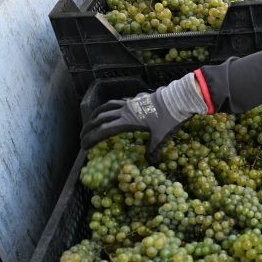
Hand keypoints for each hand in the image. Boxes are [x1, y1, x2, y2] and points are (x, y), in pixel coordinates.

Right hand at [80, 70, 211, 159]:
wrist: (179, 99)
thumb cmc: (170, 118)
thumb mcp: (162, 137)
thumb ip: (153, 150)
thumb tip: (149, 162)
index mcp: (127, 121)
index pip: (103, 131)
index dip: (92, 139)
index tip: (84, 146)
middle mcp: (125, 110)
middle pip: (100, 118)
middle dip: (89, 128)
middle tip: (82, 136)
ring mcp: (130, 103)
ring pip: (107, 107)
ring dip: (96, 115)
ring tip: (91, 121)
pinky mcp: (136, 99)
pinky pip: (118, 102)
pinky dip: (110, 107)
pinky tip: (112, 110)